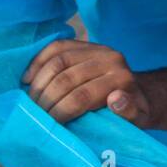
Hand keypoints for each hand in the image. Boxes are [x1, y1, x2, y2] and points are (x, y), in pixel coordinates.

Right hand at [21, 39, 151, 125]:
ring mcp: (97, 47)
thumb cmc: (133, 112)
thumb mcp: (138, 119)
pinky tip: (28, 79)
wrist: (138, 91)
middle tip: (35, 114)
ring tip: (30, 100)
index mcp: (122, 79)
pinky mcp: (84, 43)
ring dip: (39, 81)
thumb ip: (129, 113)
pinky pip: (55, 47)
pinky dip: (38, 62)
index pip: (82, 96)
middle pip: (67, 78)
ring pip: (58, 60)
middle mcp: (111, 58)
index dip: (61, 111)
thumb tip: (116, 99)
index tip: (48, 124)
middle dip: (46, 98)